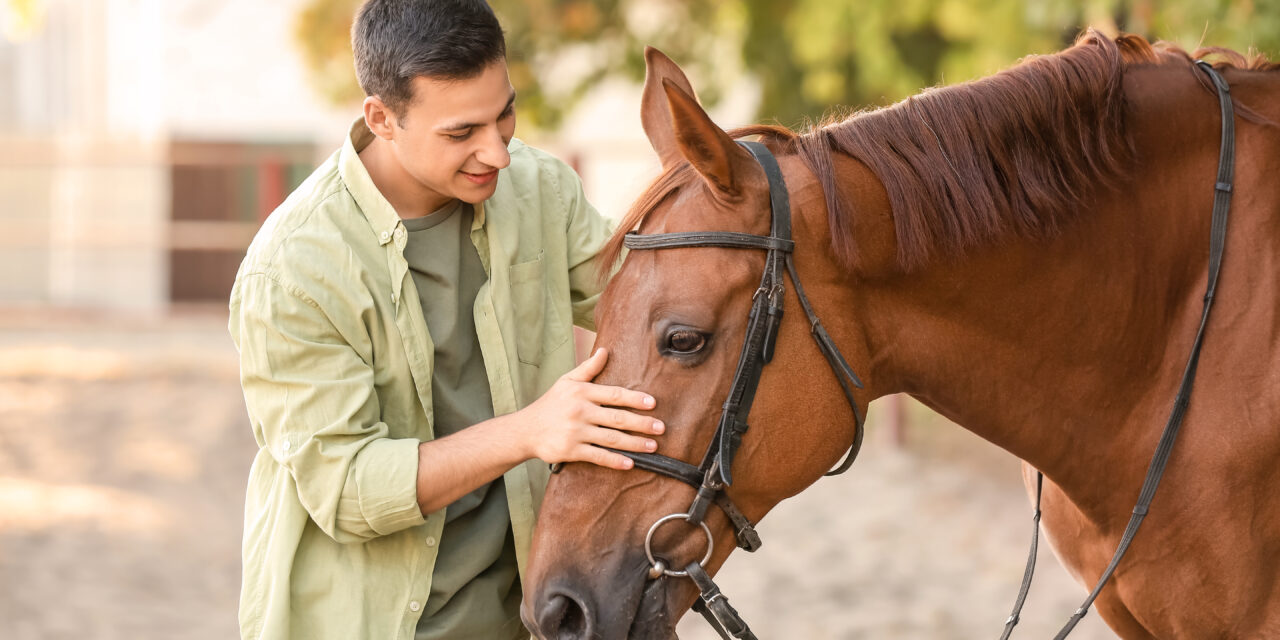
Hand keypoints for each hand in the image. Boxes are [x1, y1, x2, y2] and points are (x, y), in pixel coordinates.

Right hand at [517, 348, 663, 469]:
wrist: (526, 430)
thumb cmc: (550, 404)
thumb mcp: (566, 381)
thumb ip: (588, 368)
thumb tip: (605, 351)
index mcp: (581, 392)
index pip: (614, 395)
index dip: (635, 399)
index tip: (653, 404)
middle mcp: (580, 411)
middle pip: (617, 418)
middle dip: (642, 424)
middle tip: (661, 428)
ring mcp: (575, 432)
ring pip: (612, 439)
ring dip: (635, 444)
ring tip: (652, 446)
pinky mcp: (571, 450)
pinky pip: (598, 456)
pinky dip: (615, 461)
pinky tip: (630, 463)